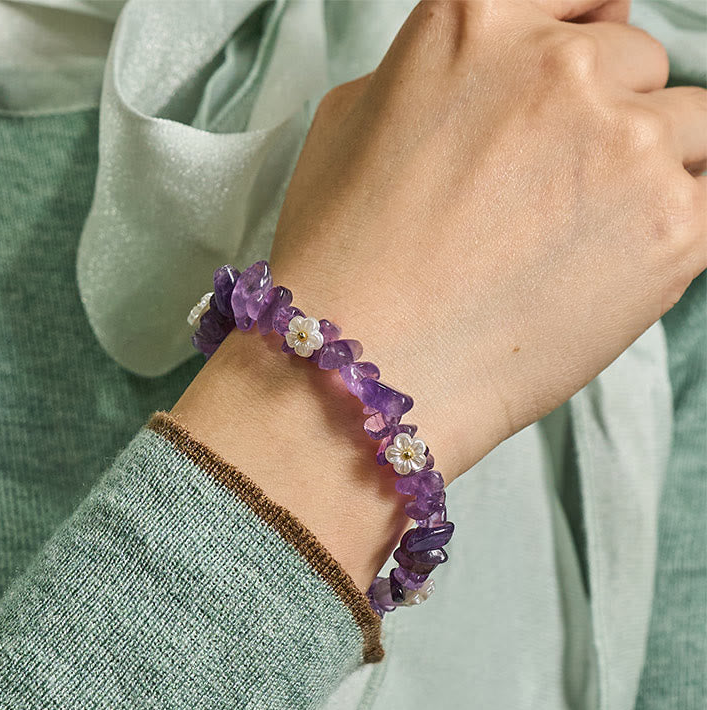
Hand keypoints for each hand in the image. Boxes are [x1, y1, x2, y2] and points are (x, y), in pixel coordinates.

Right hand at [174, 0, 705, 588]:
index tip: (580, 89)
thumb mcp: (351, 124)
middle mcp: (561, 66)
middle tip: (545, 198)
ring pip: (689, 128)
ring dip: (646, 173)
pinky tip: (603, 270)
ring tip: (574, 242)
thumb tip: (520, 55)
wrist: (361, 371)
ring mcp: (626, 145)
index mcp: (476, 21)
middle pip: (637, 63)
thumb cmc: (340, 259)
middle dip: (603, 120)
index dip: (583, 44)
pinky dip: (668, 231)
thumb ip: (444, 72)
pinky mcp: (670, 230)